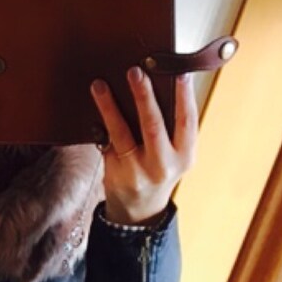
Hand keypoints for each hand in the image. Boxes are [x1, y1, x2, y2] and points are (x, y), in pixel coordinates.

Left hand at [90, 67, 197, 225]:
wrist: (139, 209)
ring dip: (109, 107)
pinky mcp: (114, 173)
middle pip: (153, 126)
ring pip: (121, 133)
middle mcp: (162, 165)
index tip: (180, 74)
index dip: (185, 97)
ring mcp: (136, 171)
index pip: (187, 122)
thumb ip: (173, 128)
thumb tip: (160, 83)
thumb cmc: (159, 170)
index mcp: (184, 156)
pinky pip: (106, 142)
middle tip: (135, 72)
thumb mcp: (176, 154)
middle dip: (144, 97)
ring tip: (100, 86)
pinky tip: (94, 106)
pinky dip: (99, 122)